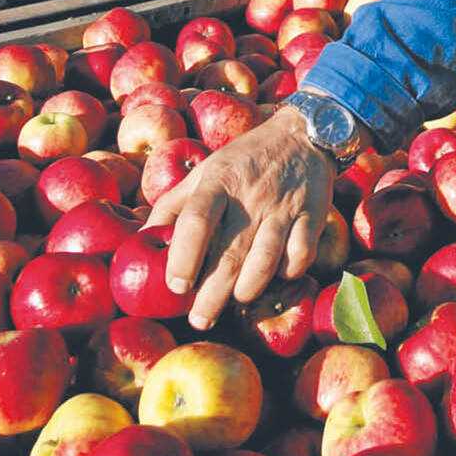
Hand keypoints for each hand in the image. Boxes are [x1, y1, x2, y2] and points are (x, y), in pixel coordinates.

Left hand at [144, 106, 332, 330]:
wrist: (301, 135)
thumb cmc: (243, 160)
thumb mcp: (204, 171)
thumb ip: (173, 204)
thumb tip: (143, 240)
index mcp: (217, 182)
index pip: (196, 221)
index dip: (183, 257)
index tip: (176, 287)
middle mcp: (250, 196)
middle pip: (229, 253)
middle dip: (212, 295)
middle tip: (199, 320)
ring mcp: (284, 207)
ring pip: (266, 260)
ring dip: (248, 289)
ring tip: (235, 302)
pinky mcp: (312, 216)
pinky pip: (301, 255)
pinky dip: (288, 272)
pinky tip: (276, 277)